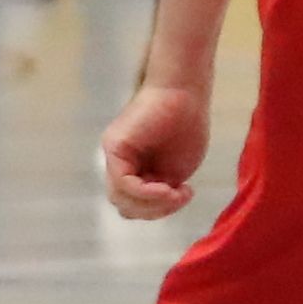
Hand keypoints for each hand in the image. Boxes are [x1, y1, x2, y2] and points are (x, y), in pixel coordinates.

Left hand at [101, 81, 209, 219]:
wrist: (186, 93)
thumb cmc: (188, 125)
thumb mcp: (176, 170)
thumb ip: (163, 189)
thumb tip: (156, 205)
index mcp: (135, 171)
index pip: (135, 205)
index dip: (159, 210)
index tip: (185, 195)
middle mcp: (119, 164)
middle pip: (125, 206)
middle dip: (155, 210)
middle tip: (179, 198)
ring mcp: (114, 156)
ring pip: (120, 199)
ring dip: (152, 204)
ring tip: (175, 194)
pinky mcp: (115, 147)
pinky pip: (123, 183)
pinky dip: (146, 193)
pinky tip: (167, 189)